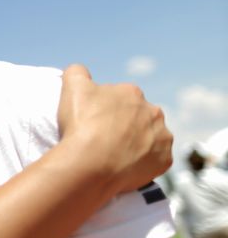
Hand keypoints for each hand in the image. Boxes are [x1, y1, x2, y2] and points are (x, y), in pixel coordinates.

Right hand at [58, 64, 172, 191]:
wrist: (90, 163)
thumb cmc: (81, 124)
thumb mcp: (72, 87)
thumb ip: (77, 72)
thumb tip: (79, 70)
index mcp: (132, 93)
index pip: (119, 99)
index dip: (105, 110)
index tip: (93, 122)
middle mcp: (153, 112)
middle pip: (139, 117)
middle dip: (126, 125)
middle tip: (104, 139)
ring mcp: (162, 138)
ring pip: (151, 138)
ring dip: (138, 144)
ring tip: (116, 155)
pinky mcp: (164, 161)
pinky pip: (156, 161)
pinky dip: (144, 164)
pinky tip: (125, 167)